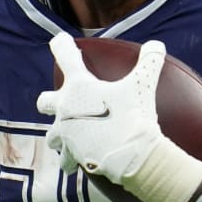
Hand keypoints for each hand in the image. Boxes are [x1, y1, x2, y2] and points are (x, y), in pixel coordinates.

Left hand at [37, 32, 165, 183]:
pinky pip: (68, 159)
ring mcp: (66, 134)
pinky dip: (74, 159)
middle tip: (60, 101)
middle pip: (44, 102)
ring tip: (69, 137)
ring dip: (59, 135)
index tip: (60, 41)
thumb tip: (157, 45)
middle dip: (49, 101)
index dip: (61, 45)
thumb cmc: (134, 116)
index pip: (64, 56)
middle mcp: (65, 109)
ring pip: (52, 136)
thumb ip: (149, 62)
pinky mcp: (73, 155)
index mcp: (78, 86)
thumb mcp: (143, 85)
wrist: (130, 154)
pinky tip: (82, 160)